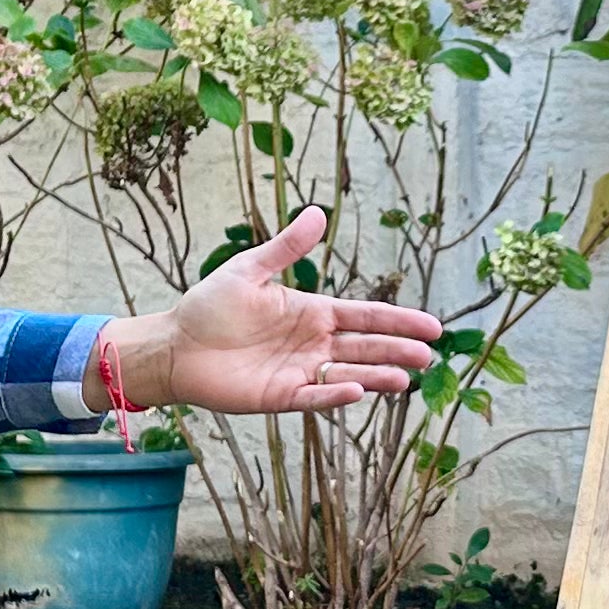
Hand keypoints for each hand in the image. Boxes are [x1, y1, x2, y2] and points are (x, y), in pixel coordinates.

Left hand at [95, 207, 445, 416]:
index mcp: (312, 313)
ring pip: (348, 374)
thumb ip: (286, 247)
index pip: (365, 317)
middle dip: (397, 351)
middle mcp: (313, 344)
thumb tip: (318, 213)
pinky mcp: (281, 396)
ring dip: (376, 376)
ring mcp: (299, 371)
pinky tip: (356, 390)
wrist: (176, 345)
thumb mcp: (250, 270)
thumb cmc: (209, 307)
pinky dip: (335, 394)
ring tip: (404, 380)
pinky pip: (315, 395)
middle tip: (428, 356)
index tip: (431, 326)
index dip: (398, 321)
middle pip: (365, 348)